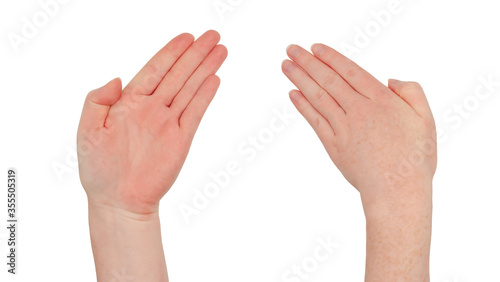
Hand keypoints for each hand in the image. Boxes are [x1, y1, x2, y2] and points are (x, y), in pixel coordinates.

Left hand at [77, 30, 227, 215]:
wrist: (118, 201)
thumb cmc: (99, 170)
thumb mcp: (87, 131)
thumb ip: (97, 100)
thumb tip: (117, 79)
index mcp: (129, 103)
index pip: (154, 70)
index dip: (171, 52)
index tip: (186, 37)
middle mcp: (152, 109)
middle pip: (178, 74)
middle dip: (195, 54)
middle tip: (213, 36)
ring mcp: (168, 123)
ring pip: (190, 89)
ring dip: (205, 69)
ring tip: (220, 51)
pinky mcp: (181, 140)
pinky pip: (195, 112)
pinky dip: (205, 96)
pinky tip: (214, 80)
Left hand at [282, 43, 435, 280]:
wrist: (397, 192)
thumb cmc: (414, 158)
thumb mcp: (426, 120)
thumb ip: (411, 93)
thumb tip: (389, 80)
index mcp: (382, 101)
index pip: (350, 71)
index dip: (331, 58)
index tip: (315, 48)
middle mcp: (359, 110)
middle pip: (328, 80)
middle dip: (308, 62)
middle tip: (291, 49)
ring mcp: (343, 128)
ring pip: (318, 97)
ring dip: (299, 79)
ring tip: (285, 65)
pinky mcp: (333, 145)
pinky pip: (314, 120)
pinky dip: (302, 106)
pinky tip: (292, 94)